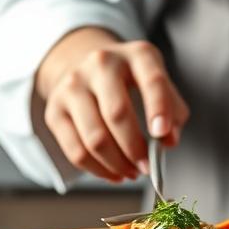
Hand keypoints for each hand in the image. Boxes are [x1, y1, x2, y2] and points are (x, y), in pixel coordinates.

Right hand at [36, 28, 189, 181]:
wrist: (86, 67)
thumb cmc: (130, 80)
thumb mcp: (158, 83)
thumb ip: (172, 110)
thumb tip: (168, 141)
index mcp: (136, 55)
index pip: (151, 80)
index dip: (159, 108)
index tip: (162, 134)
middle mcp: (101, 64)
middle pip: (117, 114)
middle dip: (135, 149)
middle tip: (147, 167)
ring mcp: (73, 86)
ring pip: (94, 138)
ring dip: (117, 164)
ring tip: (131, 172)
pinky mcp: (55, 110)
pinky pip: (76, 151)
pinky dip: (97, 170)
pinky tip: (113, 173)